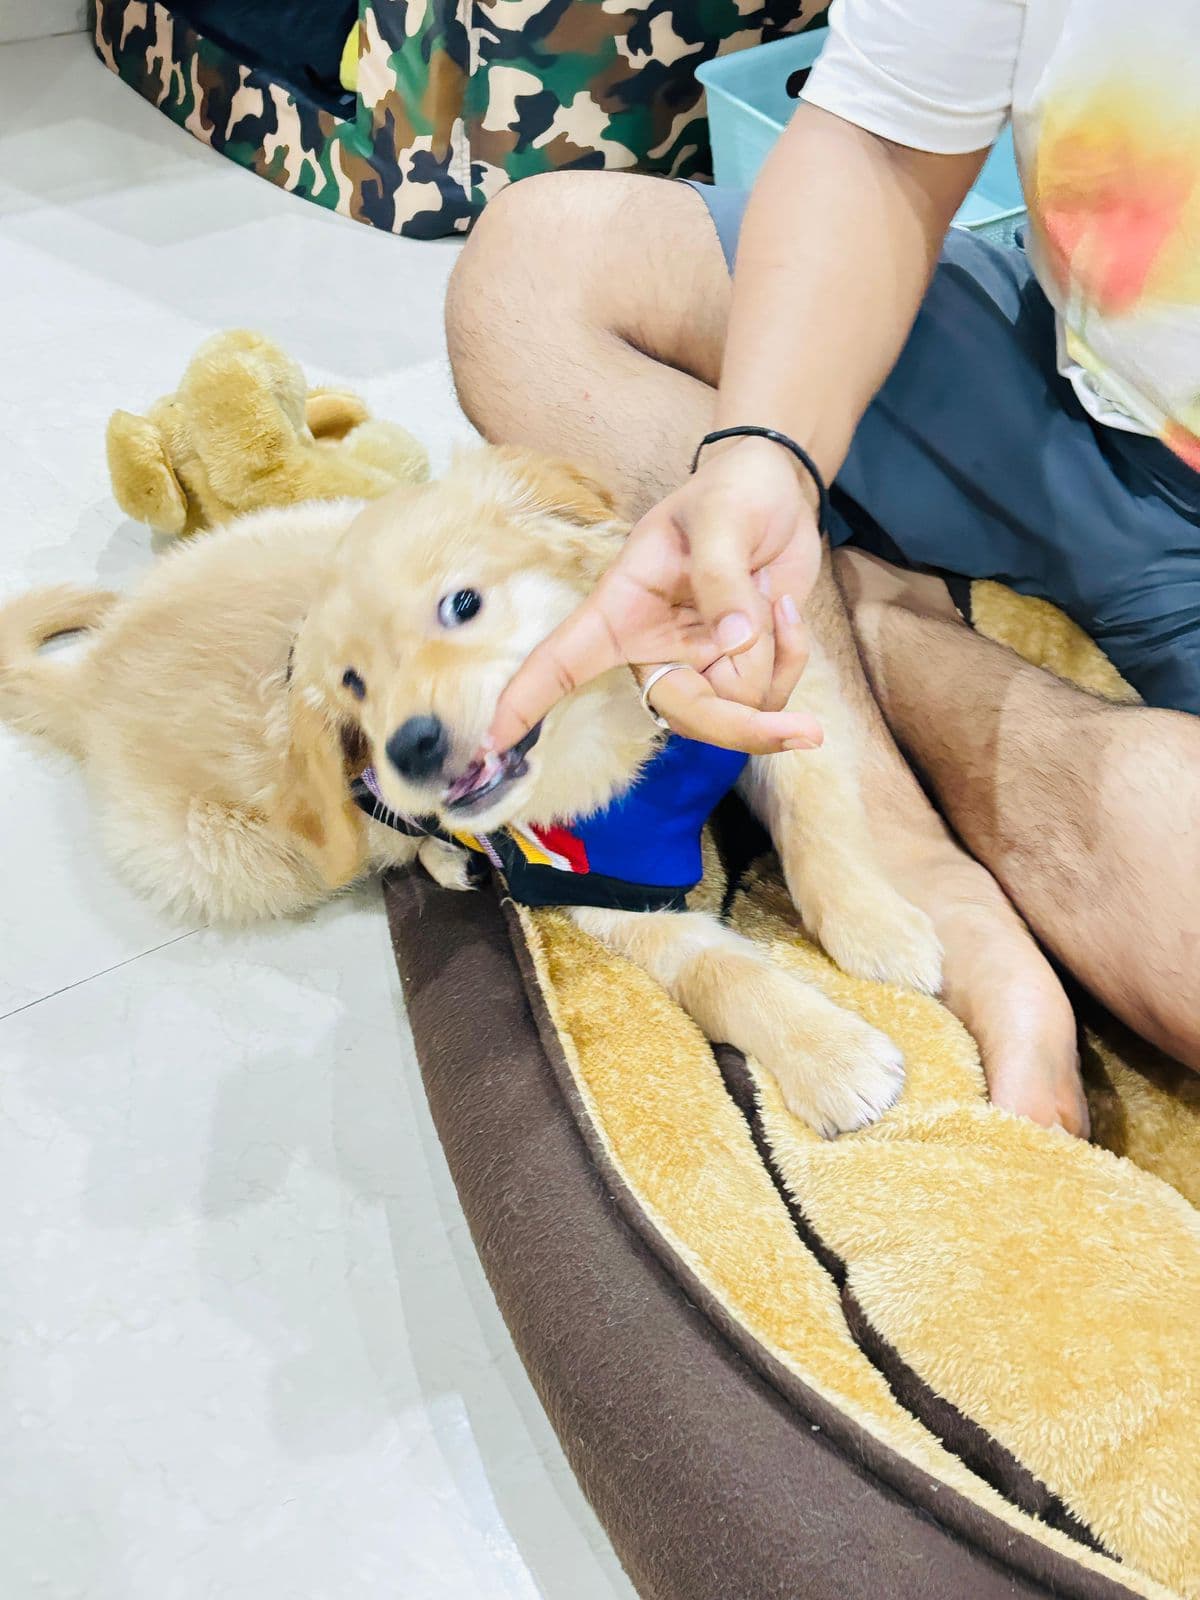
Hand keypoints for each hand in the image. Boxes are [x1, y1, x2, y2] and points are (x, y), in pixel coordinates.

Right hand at [486, 438, 825, 754]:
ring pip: (737, 708)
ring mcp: (696, 663)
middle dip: (746, 725)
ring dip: (776, 664)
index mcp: (622, 609)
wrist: (773, 489)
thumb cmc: (729, 493)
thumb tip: (734, 646)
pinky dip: (790, 658)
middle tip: (806, 732)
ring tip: (775, 602)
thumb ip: (723, 580)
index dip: (527, 701)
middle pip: (687, 714)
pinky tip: (784, 612)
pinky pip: (768, 694)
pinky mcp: (736, 668)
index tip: (491, 742)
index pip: (563, 661)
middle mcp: (652, 647)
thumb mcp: (721, 518)